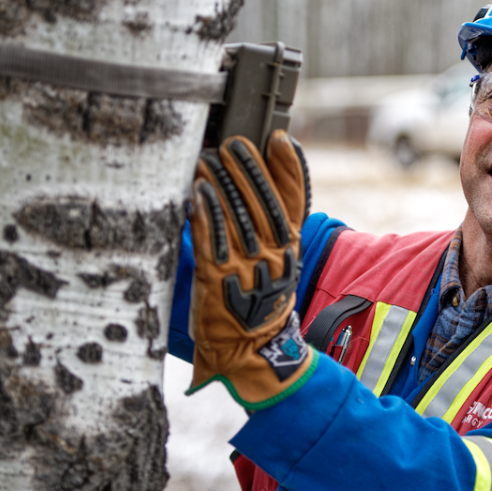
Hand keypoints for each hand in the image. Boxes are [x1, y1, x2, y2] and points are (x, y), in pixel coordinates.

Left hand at [186, 131, 314, 408]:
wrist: (252, 352)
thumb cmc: (260, 302)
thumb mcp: (280, 262)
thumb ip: (277, 225)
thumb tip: (267, 187)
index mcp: (290, 247)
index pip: (293, 200)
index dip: (288, 167)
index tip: (276, 138)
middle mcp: (272, 254)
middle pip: (261, 202)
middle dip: (246, 168)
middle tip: (231, 143)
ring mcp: (246, 267)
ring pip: (235, 216)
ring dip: (221, 183)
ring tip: (207, 159)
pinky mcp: (218, 281)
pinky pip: (212, 241)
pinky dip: (206, 214)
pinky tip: (198, 193)